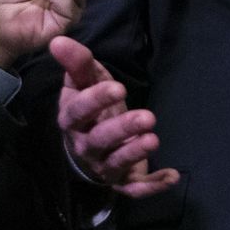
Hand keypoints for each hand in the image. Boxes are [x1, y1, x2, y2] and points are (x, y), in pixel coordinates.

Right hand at [51, 36, 178, 196]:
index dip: (96, 101)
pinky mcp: (121, 182)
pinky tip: (172, 176)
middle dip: (122, 129)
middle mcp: (85, 146)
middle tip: (147, 117)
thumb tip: (58, 40)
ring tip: (153, 140)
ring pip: (116, 163)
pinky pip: (134, 189)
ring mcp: (103, 166)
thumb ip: (76, 63)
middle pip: (100, 140)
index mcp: (72, 120)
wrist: (87, 145)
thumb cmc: (89, 108)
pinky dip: (152, 186)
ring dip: (135, 153)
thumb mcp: (84, 83)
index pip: (79, 112)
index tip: (118, 88)